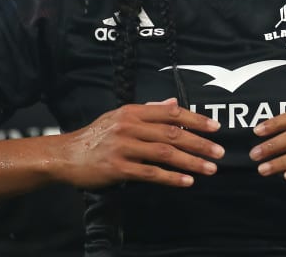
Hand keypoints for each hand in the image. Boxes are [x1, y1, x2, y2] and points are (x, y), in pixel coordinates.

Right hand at [57, 98, 223, 188]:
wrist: (66, 155)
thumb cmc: (96, 136)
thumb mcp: (119, 116)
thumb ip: (148, 110)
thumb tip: (173, 103)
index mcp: (132, 111)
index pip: (171, 112)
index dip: (195, 119)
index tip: (215, 127)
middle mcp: (129, 126)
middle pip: (172, 133)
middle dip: (200, 143)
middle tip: (219, 152)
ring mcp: (123, 147)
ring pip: (165, 153)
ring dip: (191, 162)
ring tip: (210, 169)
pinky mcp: (118, 168)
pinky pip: (150, 173)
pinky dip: (171, 178)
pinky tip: (186, 182)